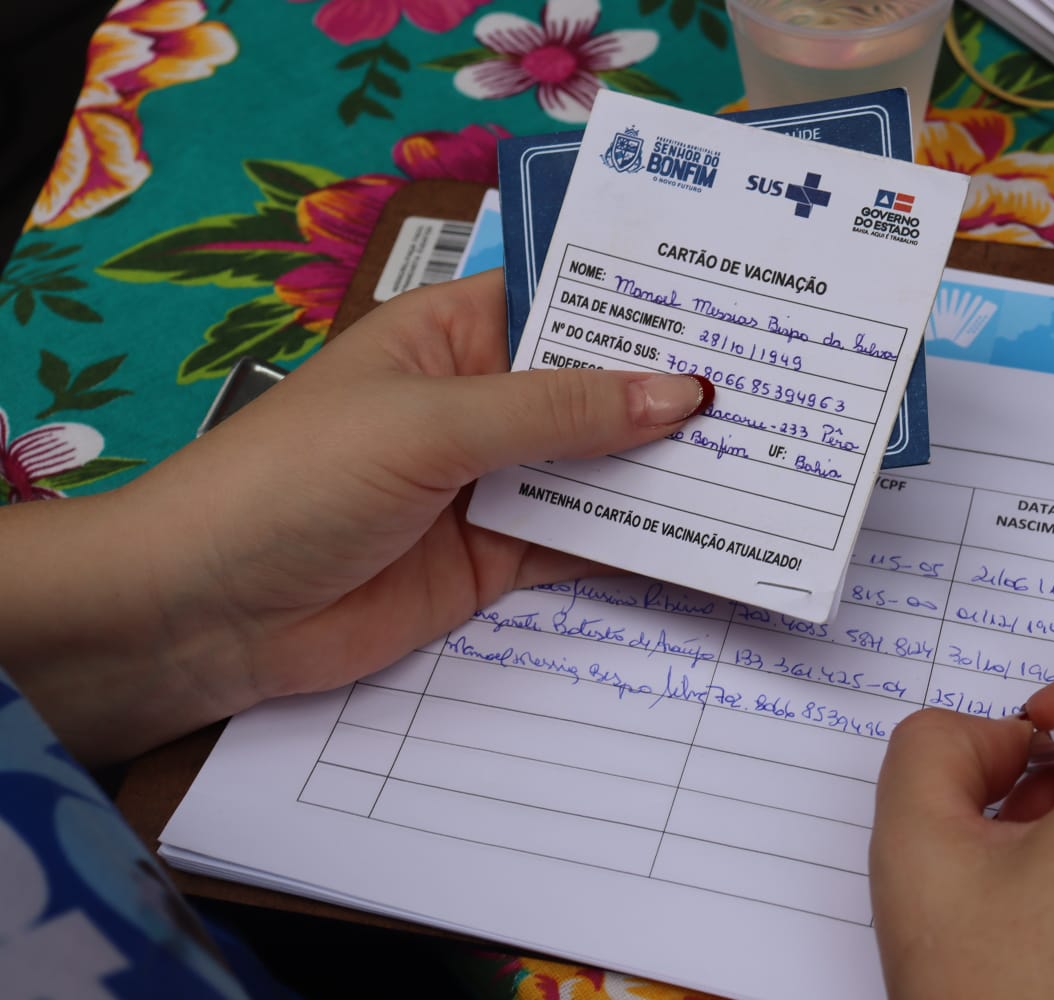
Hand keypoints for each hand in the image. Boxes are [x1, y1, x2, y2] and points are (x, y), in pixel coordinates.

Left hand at [2, 270, 707, 762]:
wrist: (205, 616)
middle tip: (784, 390)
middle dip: (674, 394)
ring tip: (771, 460)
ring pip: (601, 471)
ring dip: (671, 472)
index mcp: (453, 336)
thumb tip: (685, 394)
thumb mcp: (431, 426)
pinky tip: (715, 537)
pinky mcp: (498, 561)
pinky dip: (643, 545)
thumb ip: (560, 413)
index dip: (647, 304)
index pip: (566, 302)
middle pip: (596, 391)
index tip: (742, 305)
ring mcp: (492, 486)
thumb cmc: (297, 480)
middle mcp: (482, 403)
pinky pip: (586, 545)